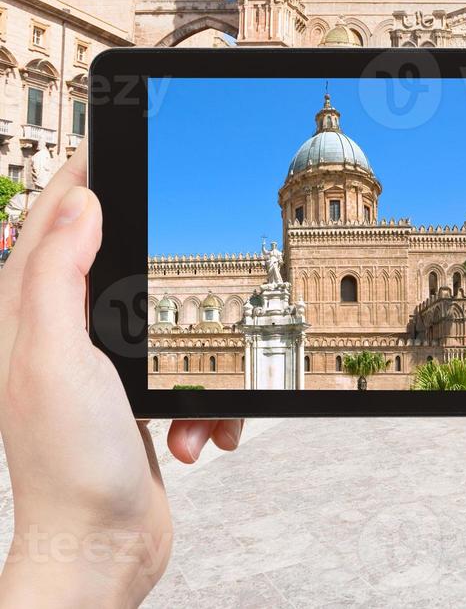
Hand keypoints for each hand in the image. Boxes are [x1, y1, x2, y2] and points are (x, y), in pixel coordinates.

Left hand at [0, 149, 242, 606]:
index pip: (54, 218)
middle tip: (194, 255)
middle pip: (123, 259)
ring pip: (173, 320)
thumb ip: (58, 275)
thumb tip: (81, 199)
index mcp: (32, 315)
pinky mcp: (143, 399)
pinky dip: (212, 402)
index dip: (86, 170)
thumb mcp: (56, 357)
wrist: (100, 552)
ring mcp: (106, 369)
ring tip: (200, 404)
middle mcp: (64, 335)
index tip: (121, 133)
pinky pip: (194, 373)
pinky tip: (203, 434)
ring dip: (206, 358)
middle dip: (172, 269)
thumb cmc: (68, 466)